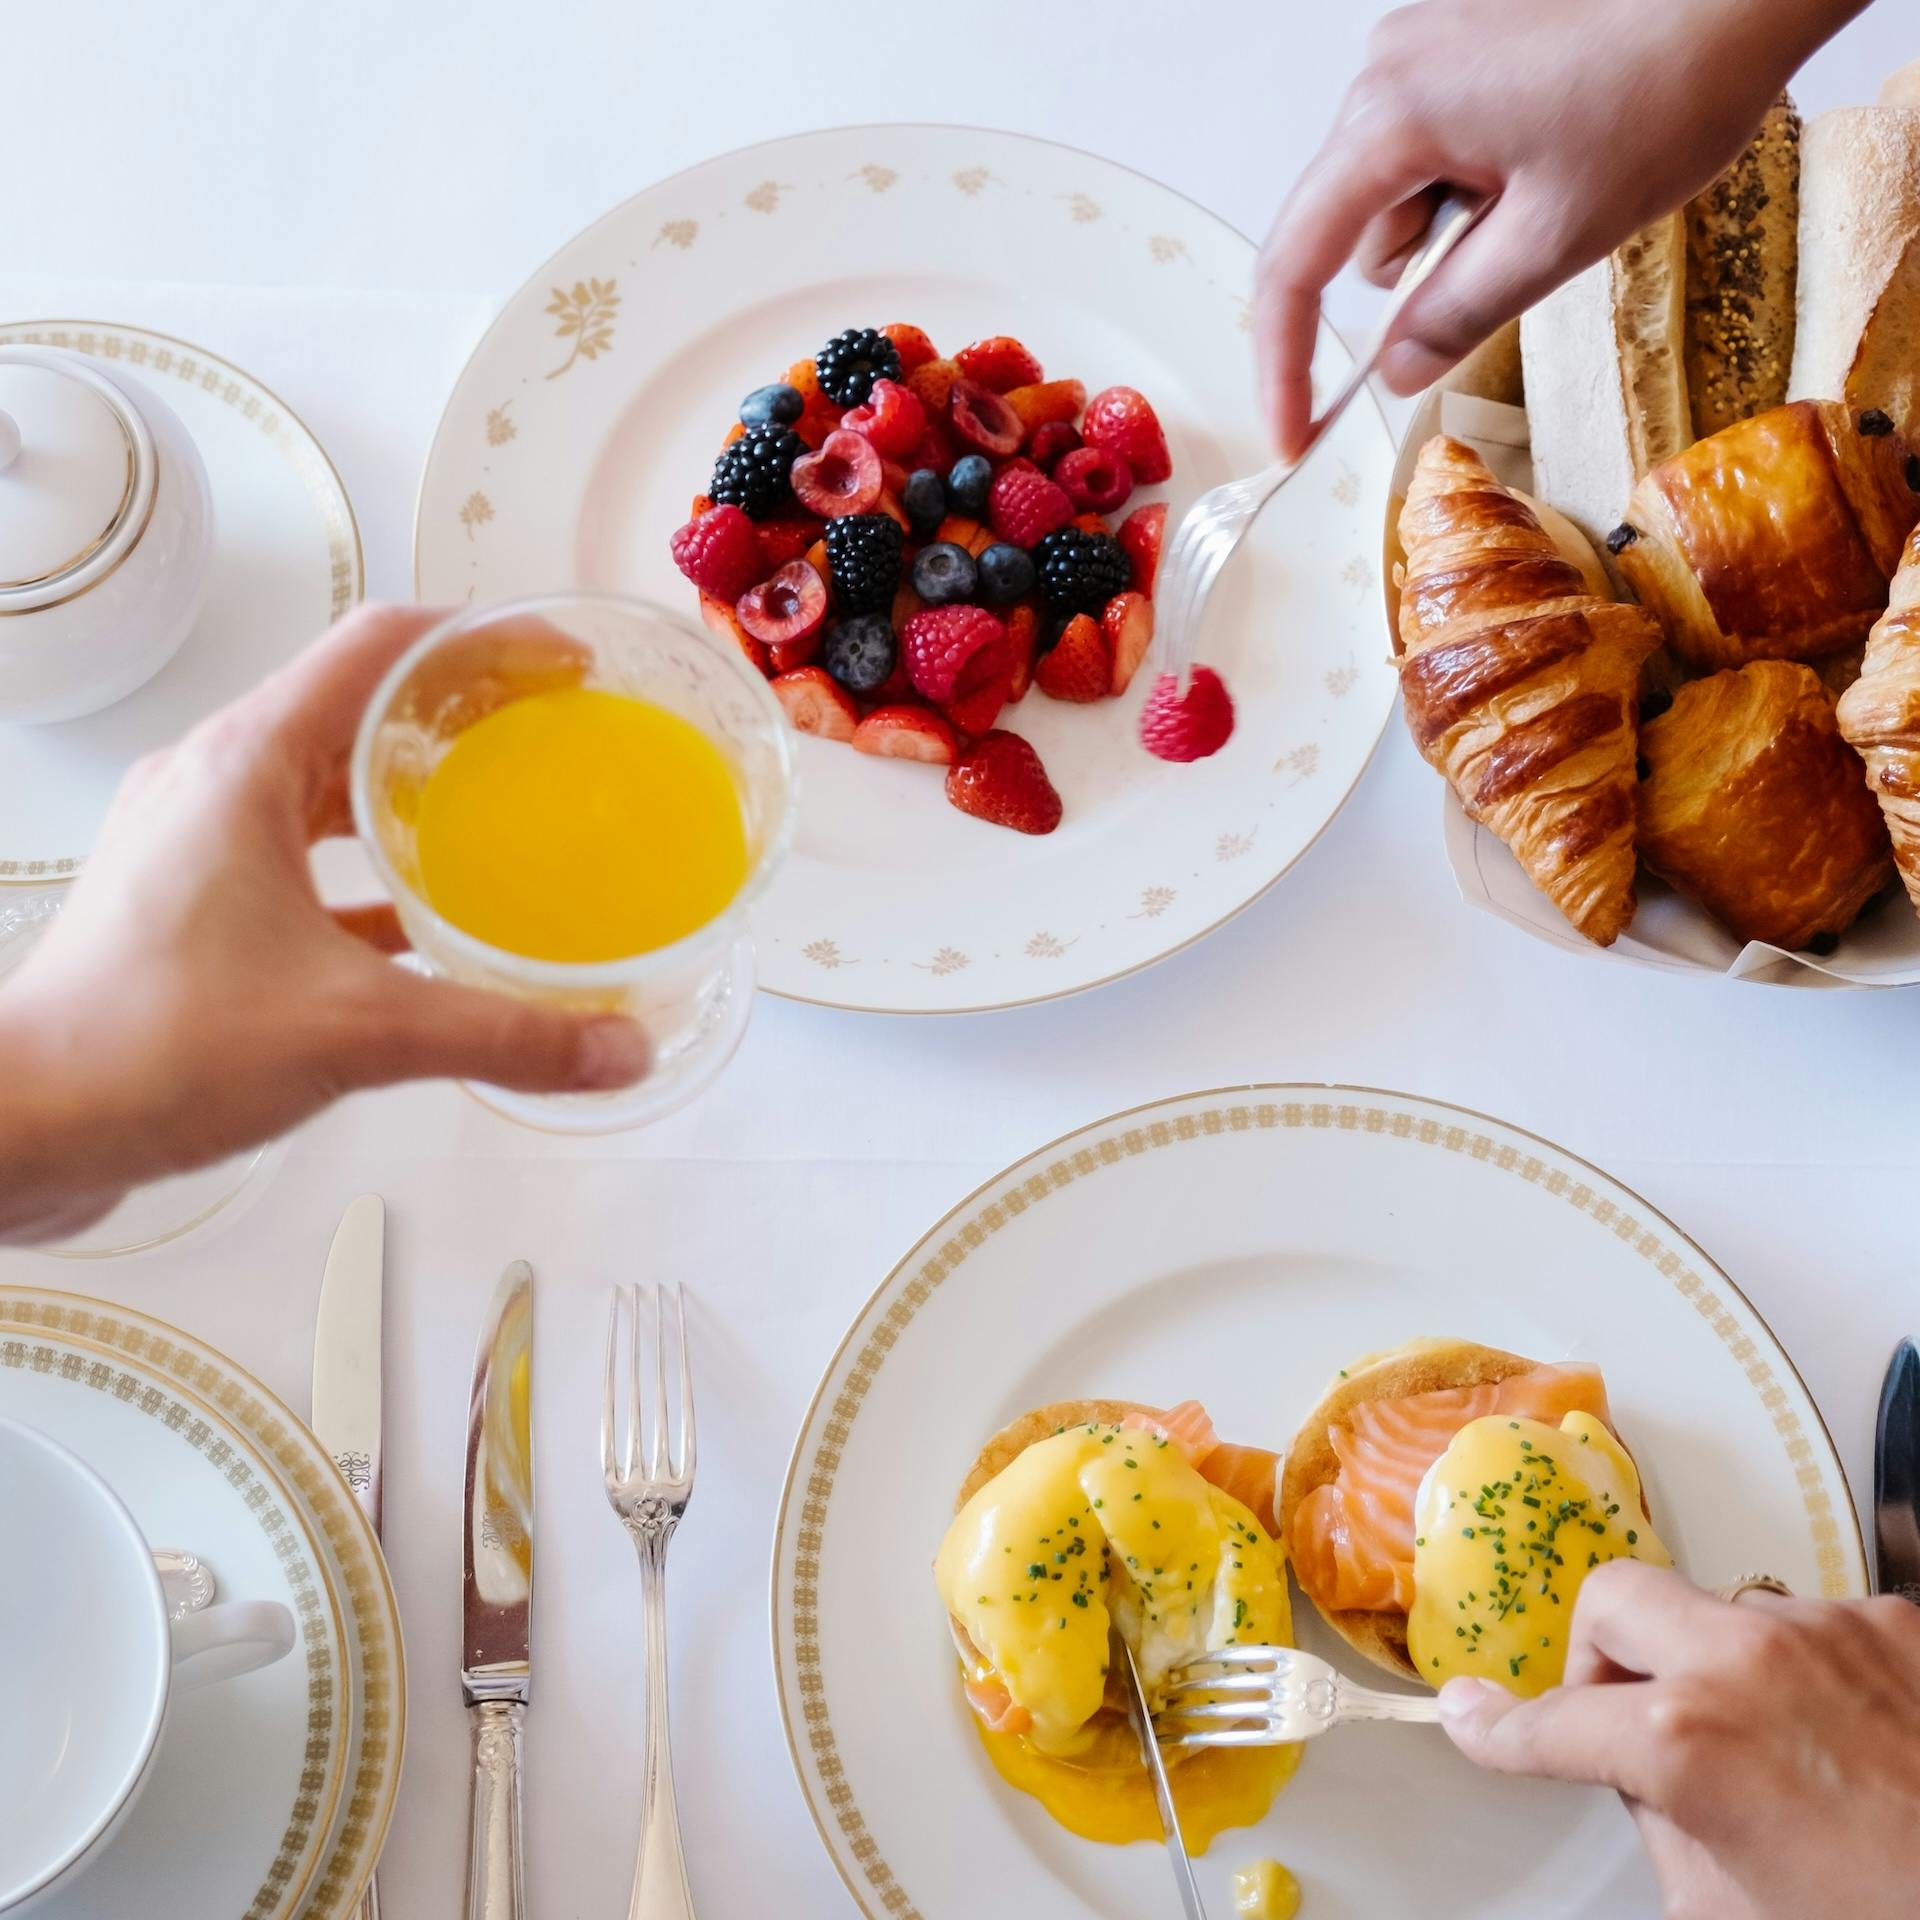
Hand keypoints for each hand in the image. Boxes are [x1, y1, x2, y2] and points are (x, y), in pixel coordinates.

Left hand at [0, 604, 649, 1241]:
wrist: (22, 1128)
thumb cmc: (145, 1048)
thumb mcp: (356, 1032)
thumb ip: (501, 1037)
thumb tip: (614, 1048)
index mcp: (246, 765)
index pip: (379, 646)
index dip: (481, 639)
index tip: (560, 663)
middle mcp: (216, 784)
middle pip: (356, 705)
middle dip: (460, 712)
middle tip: (550, 733)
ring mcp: (198, 844)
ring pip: (324, 783)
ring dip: (412, 788)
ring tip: (503, 813)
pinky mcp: (192, 904)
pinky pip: (301, 857)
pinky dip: (370, 869)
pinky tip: (430, 918)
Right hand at [1255, 0, 1867, 456]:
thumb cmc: (1665, 87)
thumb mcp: (1556, 238)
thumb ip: (1456, 316)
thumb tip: (1394, 371)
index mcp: (1391, 117)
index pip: (1295, 266)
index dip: (1286, 365)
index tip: (1290, 434)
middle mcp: (1384, 72)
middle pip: (1351, 230)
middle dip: (1419, 270)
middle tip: (1515, 255)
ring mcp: (1418, 49)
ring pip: (1395, 194)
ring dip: (1454, 225)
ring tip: (1548, 192)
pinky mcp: (1454, 43)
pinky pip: (1428, 147)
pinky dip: (1471, 182)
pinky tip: (1544, 159)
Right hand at [1439, 1562, 1919, 1918]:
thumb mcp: (1731, 1915)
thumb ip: (1665, 1826)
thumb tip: (1648, 1784)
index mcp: (1690, 1743)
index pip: (1551, 1723)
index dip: (1496, 1729)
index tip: (1470, 1715)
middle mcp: (1750, 1661)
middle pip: (1617, 1598)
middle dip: (1600, 1652)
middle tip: (1621, 1709)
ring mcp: (1829, 1631)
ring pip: (1724, 1611)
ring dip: (1721, 1667)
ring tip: (1776, 1750)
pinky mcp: (1902, 1625)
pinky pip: (1817, 1623)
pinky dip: (1810, 1671)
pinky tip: (1849, 1737)